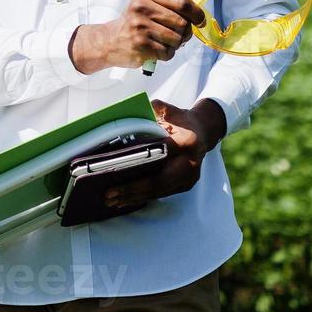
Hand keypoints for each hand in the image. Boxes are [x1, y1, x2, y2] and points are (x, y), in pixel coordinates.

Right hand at [69, 0, 206, 72]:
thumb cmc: (137, 17)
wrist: (112, 39)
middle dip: (186, 31)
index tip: (200, 20)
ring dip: (176, 43)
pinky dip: (167, 53)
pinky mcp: (140, 45)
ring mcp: (140, 27)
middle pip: (182, 23)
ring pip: (177, 39)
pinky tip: (157, 47)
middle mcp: (141, 8)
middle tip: (179, 32)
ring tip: (165, 40)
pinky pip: (168, 52)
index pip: (182, 2)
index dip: (197, 13)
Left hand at [106, 98, 225, 209]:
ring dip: (135, 198)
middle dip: (131, 190)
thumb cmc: (179, 120)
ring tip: (112, 202)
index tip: (118, 172)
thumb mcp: (167, 110)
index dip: (139, 166)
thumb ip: (151, 110)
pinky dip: (143, 197)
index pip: (160, 157)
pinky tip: (126, 201)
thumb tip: (127, 112)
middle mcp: (190, 163)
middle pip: (158, 181)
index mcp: (186, 142)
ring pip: (159, 191)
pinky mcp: (185, 185)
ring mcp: (189, 177)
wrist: (203, 131)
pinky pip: (162, 193)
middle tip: (108, 195)